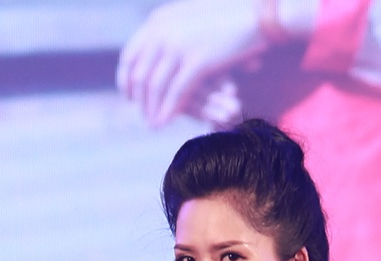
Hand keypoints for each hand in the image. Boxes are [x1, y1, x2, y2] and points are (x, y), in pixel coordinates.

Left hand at [117, 0, 265, 126]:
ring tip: (153, 124)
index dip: (127, 79)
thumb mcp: (190, 15)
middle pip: (141, 75)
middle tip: (144, 116)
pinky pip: (177, 93)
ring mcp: (178, 47)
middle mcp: (163, 32)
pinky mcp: (197, 62)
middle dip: (141, 100)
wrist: (254, 15)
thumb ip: (171, 28)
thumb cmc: (226, 15)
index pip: (131, 55)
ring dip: (152, 109)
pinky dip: (169, 111)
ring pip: (156, 87)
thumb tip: (158, 42)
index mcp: (158, 21)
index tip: (130, 95)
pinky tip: (165, 122)